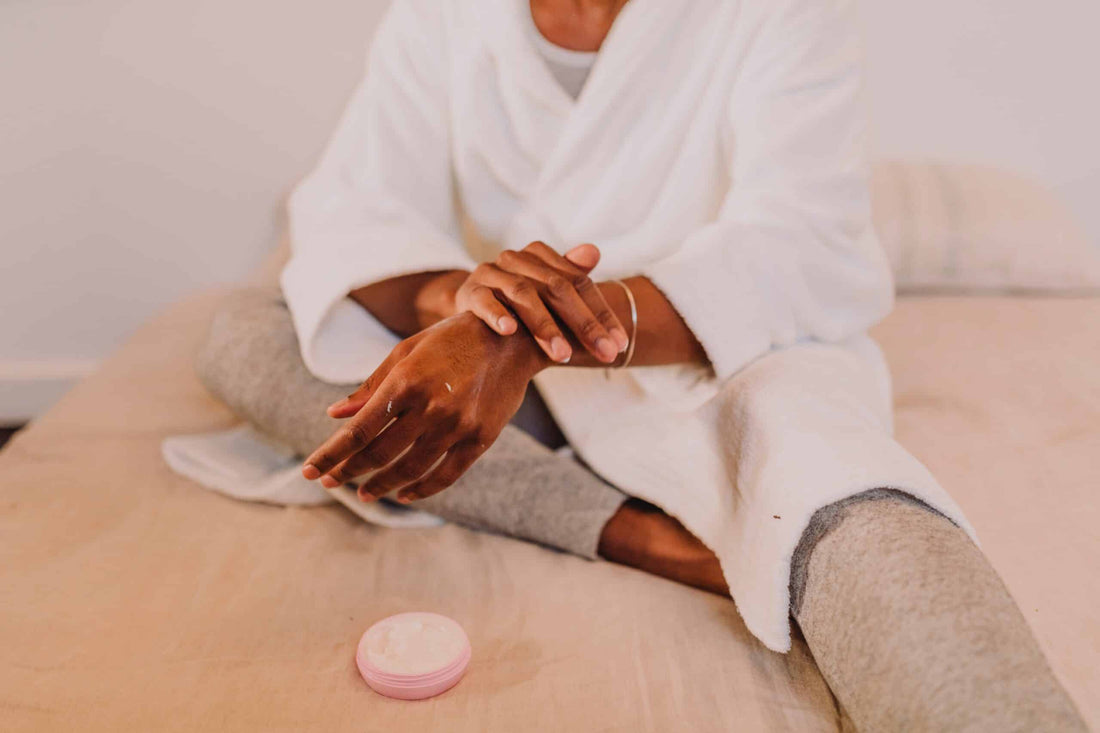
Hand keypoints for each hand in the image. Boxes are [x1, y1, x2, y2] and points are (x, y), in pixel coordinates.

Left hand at [301, 312, 544, 501]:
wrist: (510, 339)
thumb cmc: (449, 342)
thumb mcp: (406, 353)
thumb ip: (370, 386)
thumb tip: (334, 414)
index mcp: (406, 381)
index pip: (359, 429)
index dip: (332, 454)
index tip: (310, 472)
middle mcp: (430, 406)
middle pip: (380, 453)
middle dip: (349, 472)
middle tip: (331, 483)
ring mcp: (458, 425)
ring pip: (410, 469)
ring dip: (381, 486)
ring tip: (365, 494)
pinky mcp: (481, 439)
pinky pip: (446, 475)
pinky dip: (421, 489)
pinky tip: (404, 494)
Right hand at [454, 242, 627, 363]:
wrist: (470, 303)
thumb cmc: (518, 302)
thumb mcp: (546, 292)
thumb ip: (572, 277)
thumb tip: (594, 251)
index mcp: (541, 256)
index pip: (579, 283)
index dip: (601, 314)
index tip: (619, 345)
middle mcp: (516, 259)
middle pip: (556, 288)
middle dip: (583, 323)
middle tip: (603, 354)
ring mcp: (491, 273)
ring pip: (522, 294)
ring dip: (544, 325)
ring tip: (563, 354)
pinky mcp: (470, 291)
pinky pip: (483, 301)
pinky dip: (496, 314)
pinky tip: (510, 331)